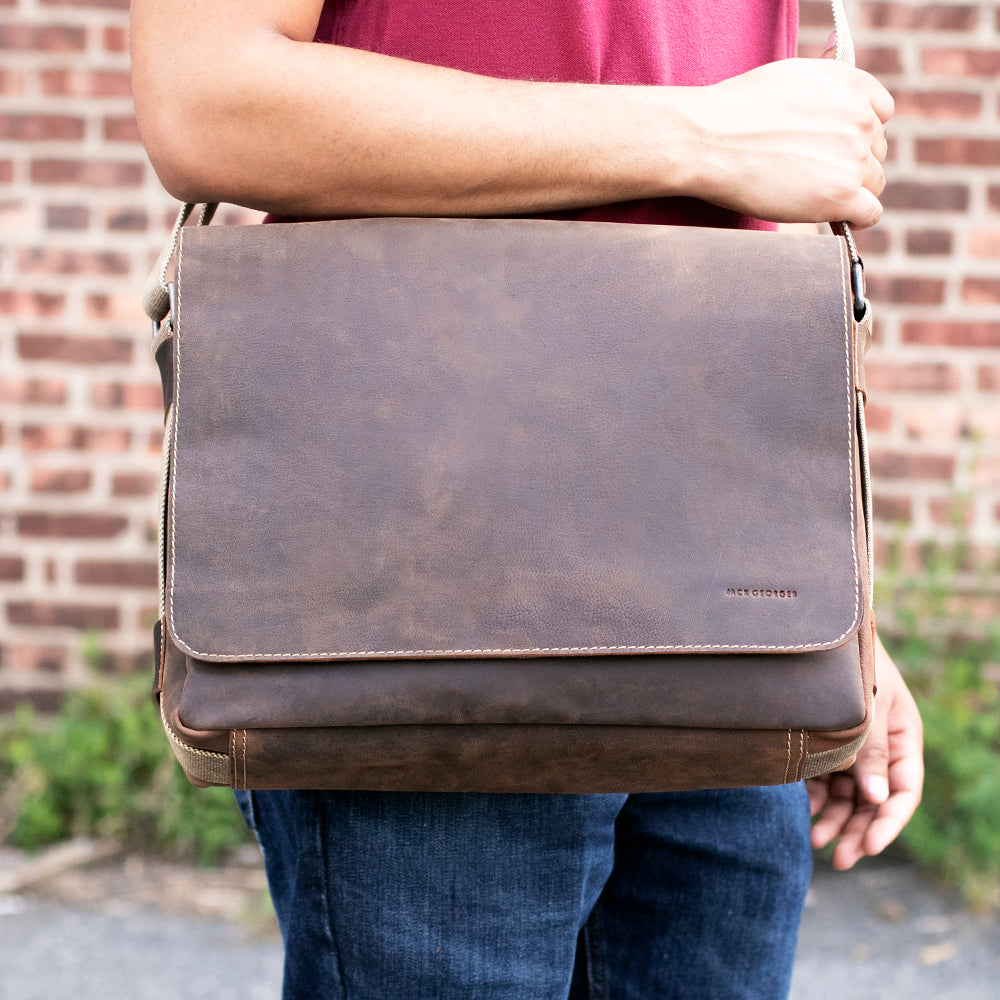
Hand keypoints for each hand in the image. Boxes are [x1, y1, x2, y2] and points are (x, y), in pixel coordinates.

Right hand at [675, 58, 892, 228]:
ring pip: (873, 183)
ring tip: (812, 195)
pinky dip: (853, 219)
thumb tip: (839, 58)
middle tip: (812, 175)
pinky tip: (834, 217)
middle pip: (876, 152)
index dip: (857, 135)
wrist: (709, 141)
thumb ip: (825, 81)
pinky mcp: (841, 195)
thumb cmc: (736, 111)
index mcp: (851, 84)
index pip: (880, 114)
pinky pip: (869, 213)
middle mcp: (860, 118)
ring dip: (849, 192)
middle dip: (850, 164)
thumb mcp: (791, 76)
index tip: (834, 148)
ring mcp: (853, 158)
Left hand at [807, 631, 922, 868]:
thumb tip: (876, 799)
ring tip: (818, 842)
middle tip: (841, 860)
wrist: (816, 635)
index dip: (889, 822)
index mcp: (901, 737)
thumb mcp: (867, 707)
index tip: (871, 847)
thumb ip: (870, 753)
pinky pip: (826, 782)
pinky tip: (810, 816)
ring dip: (837, 822)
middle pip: (876, 801)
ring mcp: (852, 746)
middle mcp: (879, 747)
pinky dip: (820, 801)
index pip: (904, 791)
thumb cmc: (850, 665)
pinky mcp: (825, 743)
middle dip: (860, 832)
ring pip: (850, 797)